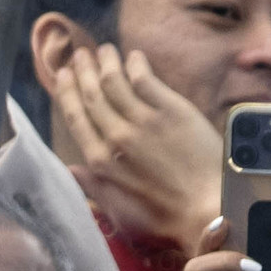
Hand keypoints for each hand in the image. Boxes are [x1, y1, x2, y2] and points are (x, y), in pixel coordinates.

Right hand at [45, 44, 224, 245]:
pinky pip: (145, 79)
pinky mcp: (172, 111)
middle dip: (82, 70)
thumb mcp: (119, 212)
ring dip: (106, 61)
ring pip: (114, 81)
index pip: (75, 118)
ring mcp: (144, 121)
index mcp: (100, 162)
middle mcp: (116, 137)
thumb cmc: (164, 219)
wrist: (207, 210)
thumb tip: (70, 169)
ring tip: (103, 50)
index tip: (63, 75)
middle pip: (92, 94)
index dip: (67, 92)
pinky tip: (133, 57)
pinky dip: (135, 64)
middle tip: (80, 55)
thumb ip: (92, 187)